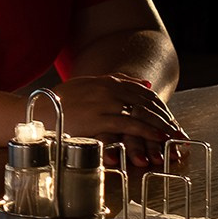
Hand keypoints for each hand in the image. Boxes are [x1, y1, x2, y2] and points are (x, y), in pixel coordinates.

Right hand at [55, 74, 188, 172]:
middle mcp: (107, 90)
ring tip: (173, 135)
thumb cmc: (62, 101)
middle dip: (164, 116)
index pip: (141, 90)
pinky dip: (146, 131)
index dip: (158, 104)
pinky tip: (157, 137)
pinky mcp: (99, 119)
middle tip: (178, 129)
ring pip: (140, 113)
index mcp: (105, 81)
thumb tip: (146, 83)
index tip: (170, 115)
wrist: (38, 110)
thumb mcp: (87, 85)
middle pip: (144, 102)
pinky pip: (128, 124)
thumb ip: (116, 81)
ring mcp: (103, 103)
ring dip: (160, 125)